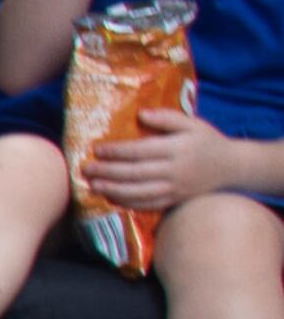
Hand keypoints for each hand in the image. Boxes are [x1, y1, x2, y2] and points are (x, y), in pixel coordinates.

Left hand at [84, 104, 245, 214]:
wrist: (232, 167)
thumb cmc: (207, 141)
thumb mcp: (193, 124)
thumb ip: (167, 118)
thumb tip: (140, 113)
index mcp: (177, 148)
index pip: (141, 151)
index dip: (117, 151)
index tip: (97, 149)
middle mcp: (175, 170)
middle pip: (135, 173)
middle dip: (108, 172)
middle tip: (85, 169)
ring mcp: (175, 188)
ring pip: (139, 192)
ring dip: (113, 190)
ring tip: (92, 185)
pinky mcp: (175, 200)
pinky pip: (148, 204)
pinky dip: (128, 203)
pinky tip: (111, 198)